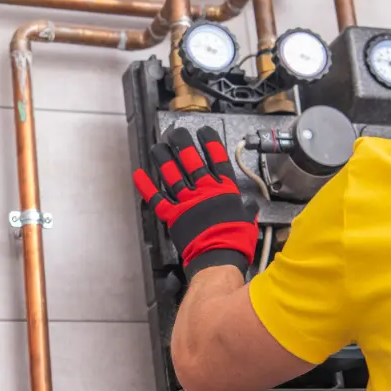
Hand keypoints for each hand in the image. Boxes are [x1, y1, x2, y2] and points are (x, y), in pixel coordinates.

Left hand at [133, 126, 258, 279]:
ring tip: (158, 146)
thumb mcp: (249, 220)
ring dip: (164, 159)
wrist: (219, 258)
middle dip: (183, 144)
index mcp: (224, 190)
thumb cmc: (236, 241)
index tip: (204, 132)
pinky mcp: (174, 216)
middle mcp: (204, 191)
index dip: (210, 143)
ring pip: (172, 175)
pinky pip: (157, 199)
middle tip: (176, 132)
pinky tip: (139, 175)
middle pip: (191, 161)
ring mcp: (187, 202)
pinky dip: (147, 187)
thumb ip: (247, 209)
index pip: (217, 159)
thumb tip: (250, 206)